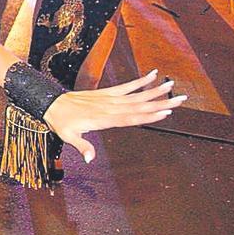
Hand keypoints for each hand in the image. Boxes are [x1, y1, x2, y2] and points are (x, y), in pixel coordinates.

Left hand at [42, 70, 184, 162]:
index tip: (165, 112)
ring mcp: (110, 99)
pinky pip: (126, 86)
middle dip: (161, 103)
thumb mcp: (68, 136)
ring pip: (137, 95)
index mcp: (104, 119)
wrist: (52, 104)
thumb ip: (82, 146)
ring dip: (155, 91)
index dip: (148, 116)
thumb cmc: (61, 122)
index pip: (130, 118)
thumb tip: (90, 159)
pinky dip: (140, 81)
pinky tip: (153, 75)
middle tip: (180, 99)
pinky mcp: (107, 93)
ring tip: (172, 86)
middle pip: (139, 106)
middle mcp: (110, 107)